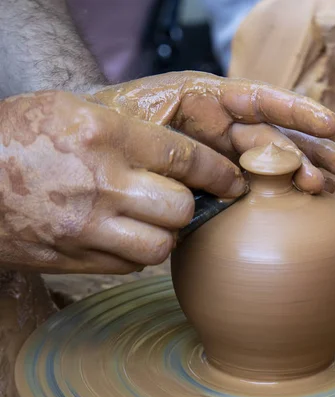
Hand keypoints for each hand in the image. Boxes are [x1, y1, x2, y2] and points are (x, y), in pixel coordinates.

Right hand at [0, 90, 246, 273]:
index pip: (184, 158)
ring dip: (165, 235)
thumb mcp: (73, 112)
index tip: (232, 181)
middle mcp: (100, 183)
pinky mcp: (75, 258)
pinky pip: (129, 265)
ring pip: (161, 246)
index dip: (219, 173)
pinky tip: (124, 236)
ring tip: (152, 221)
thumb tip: (182, 159)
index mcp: (104, 136)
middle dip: (189, 205)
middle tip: (181, 199)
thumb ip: (130, 133)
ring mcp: (87, 227)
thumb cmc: (18, 137)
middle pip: (180, 208)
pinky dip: (136, 253)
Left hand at [92, 72, 334, 192]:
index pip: (260, 100)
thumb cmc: (111, 128)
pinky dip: (281, 193)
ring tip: (334, 187)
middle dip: (314, 148)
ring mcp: (223, 155)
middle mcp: (221, 125)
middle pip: (277, 133)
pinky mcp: (219, 182)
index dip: (296, 112)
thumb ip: (187, 149)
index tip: (330, 124)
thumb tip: (233, 185)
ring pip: (274, 162)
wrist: (88, 156)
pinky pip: (255, 186)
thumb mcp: (142, 128)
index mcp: (206, 100)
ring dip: (306, 172)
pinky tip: (308, 200)